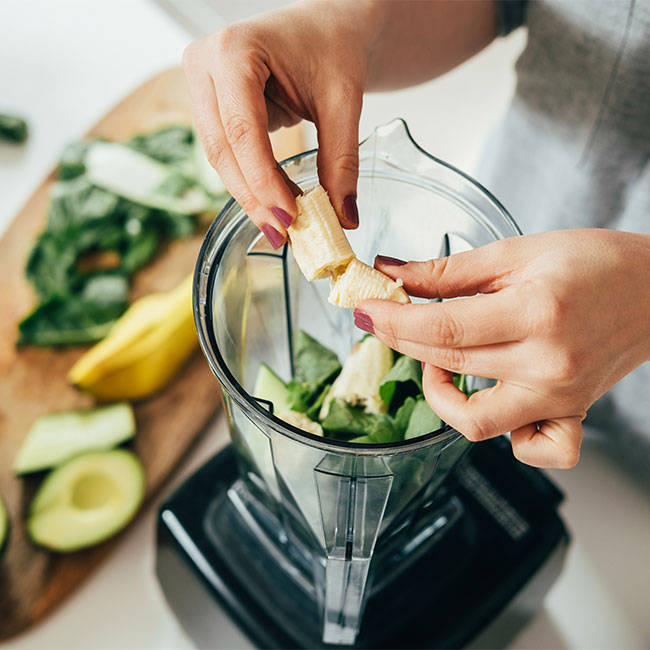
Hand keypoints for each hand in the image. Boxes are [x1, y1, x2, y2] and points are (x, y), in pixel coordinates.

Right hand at [183, 1, 372, 246]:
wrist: (327, 27)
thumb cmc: (333, 46)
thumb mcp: (343, 101)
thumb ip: (341, 160)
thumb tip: (344, 217)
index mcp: (234, 49)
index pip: (243, 129)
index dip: (263, 179)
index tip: (290, 218)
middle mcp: (206, 63)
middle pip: (222, 148)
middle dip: (254, 196)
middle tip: (283, 235)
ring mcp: (202, 84)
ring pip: (219, 156)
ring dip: (251, 194)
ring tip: (283, 226)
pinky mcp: (210, 104)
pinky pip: (226, 152)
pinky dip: (251, 180)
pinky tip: (275, 203)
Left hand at [355, 230, 649, 467]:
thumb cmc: (595, 263)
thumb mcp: (518, 251)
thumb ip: (449, 270)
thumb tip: (393, 273)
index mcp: (536, 314)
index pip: (442, 328)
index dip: (393, 321)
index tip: (365, 311)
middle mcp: (548, 365)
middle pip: (449, 365)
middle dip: (402, 342)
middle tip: (385, 319)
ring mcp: (560, 398)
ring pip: (475, 420)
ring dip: (439, 393)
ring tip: (437, 358)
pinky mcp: (570, 415)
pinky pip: (531, 449)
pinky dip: (504, 436)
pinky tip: (490, 400)